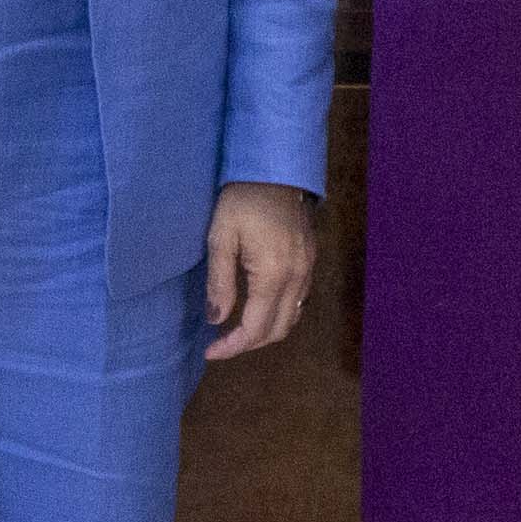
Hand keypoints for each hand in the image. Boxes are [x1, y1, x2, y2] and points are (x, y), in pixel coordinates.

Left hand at [203, 180, 319, 359]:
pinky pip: (298, 300)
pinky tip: (258, 307)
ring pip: (292, 318)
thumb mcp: (220, 238)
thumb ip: (219, 282)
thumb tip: (216, 320)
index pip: (255, 328)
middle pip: (278, 330)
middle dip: (249, 344)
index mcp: (274, 274)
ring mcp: (308, 269)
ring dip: (266, 331)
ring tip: (237, 329)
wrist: (274, 169)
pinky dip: (278, 313)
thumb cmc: (241, 200)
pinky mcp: (310, 260)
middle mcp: (297, 277)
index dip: (232, 346)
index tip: (210, 352)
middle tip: (220, 343)